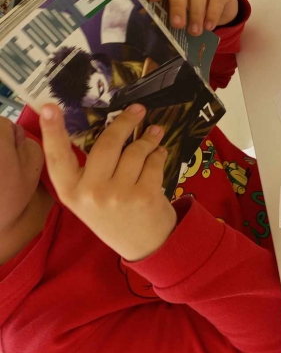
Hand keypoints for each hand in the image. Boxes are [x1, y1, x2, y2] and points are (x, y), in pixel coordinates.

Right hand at [40, 103, 175, 261]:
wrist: (144, 245)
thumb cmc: (114, 215)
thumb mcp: (90, 198)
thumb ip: (90, 169)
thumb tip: (108, 126)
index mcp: (71, 192)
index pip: (57, 157)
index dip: (52, 131)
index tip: (49, 107)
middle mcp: (91, 193)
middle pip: (107, 144)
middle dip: (125, 122)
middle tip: (137, 109)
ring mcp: (118, 195)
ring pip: (135, 151)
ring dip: (148, 139)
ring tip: (154, 133)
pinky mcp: (144, 196)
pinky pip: (154, 161)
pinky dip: (158, 153)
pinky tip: (159, 153)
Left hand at [144, 0, 238, 35]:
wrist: (220, 5)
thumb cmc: (191, 6)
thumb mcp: (177, 7)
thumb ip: (166, 10)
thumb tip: (156, 27)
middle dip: (178, 6)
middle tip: (178, 25)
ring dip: (196, 13)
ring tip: (194, 31)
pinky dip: (212, 14)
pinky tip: (209, 26)